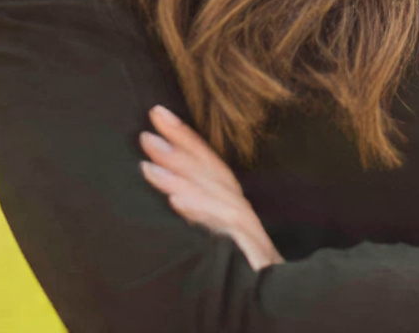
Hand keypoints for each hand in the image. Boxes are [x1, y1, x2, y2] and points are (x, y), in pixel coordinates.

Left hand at [139, 104, 283, 270]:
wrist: (273, 305)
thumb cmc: (242, 272)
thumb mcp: (215, 238)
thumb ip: (198, 214)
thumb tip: (166, 189)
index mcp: (230, 205)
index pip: (207, 163)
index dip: (184, 137)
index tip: (158, 114)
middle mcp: (240, 211)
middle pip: (209, 172)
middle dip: (178, 148)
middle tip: (146, 131)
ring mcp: (246, 231)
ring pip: (213, 196)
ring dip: (180, 178)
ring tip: (148, 167)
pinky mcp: (251, 253)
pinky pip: (223, 228)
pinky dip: (200, 212)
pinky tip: (176, 202)